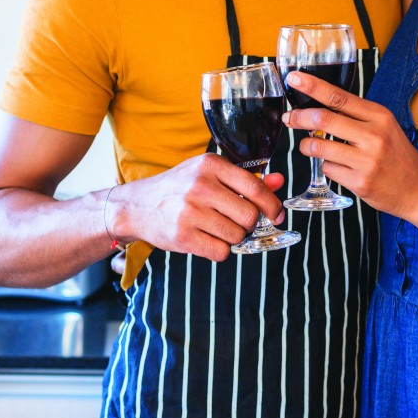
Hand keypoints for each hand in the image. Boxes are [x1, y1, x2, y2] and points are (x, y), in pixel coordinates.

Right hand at [114, 154, 286, 261]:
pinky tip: (207, 239)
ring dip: (233, 237)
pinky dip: (219, 250)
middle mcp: (200, 186)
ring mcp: (189, 212)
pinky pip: (221, 252)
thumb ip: (246, 179)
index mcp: (210, 165)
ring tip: (216, 228)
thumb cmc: (179, 188)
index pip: (255, 188)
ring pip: (237, 236)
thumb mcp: (210, 175)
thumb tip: (279, 181)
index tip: (276, 214)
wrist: (137, 206)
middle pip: (249, 216)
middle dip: (249, 224)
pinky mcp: (182, 236)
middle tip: (236, 222)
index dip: (272, 205)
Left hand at [283, 71, 417, 220]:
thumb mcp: (384, 126)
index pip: (339, 97)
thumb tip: (318, 106)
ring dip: (307, 146)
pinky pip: (328, 170)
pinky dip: (326, 167)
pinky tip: (338, 168)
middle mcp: (373, 136)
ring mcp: (367, 161)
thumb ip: (356, 116)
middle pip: (324, 119)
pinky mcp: (360, 182)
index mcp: (379, 116)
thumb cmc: (397, 154)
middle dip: (299, 117)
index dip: (313, 86)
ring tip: (309, 146)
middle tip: (289, 118)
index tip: (294, 78)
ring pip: (320, 147)